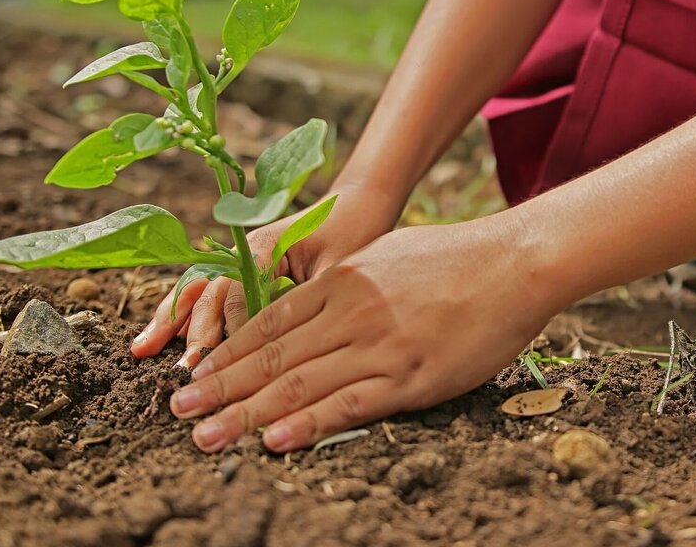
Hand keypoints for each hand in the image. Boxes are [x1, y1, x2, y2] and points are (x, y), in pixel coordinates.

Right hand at [130, 182, 399, 365]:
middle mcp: (244, 250)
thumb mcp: (340, 266)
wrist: (357, 203)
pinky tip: (155, 340)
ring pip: (196, 290)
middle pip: (210, 291)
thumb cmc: (354, 233)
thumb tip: (295, 339)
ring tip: (142, 351)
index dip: (233, 325)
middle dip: (194, 331)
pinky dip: (179, 315)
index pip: (239, 288)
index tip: (229, 361)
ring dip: (170, 321)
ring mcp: (237, 259)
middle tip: (185, 370)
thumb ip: (314, 297)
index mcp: (267, 245)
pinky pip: (204, 293)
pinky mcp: (240, 270)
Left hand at [166, 218, 553, 452]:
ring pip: (299, 384)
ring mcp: (380, 344)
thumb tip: (318, 302)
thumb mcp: (389, 255)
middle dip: (220, 386)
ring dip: (246, 413)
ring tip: (207, 435)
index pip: (269, 322)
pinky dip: (308, 424)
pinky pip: (349, 404)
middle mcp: (351, 310)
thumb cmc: (458, 257)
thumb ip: (349, 281)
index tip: (194, 374)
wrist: (516, 261)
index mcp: (342, 280)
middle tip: (179, 411)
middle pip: (272, 356)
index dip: (227, 352)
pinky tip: (275, 440)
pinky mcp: (411, 376)